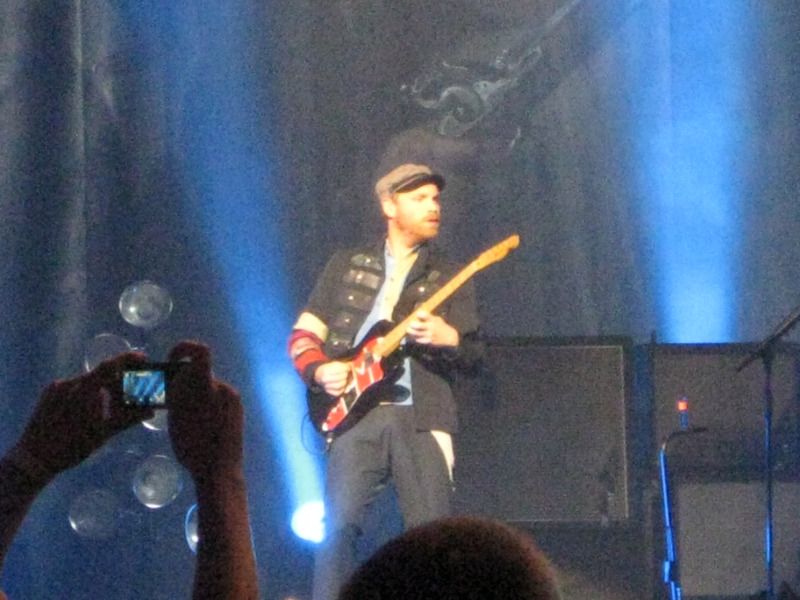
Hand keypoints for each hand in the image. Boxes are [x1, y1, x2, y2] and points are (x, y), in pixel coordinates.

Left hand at [14, 352, 151, 475]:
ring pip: (87, 383)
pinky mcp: (48, 393)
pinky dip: (85, 395)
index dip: (128, 359)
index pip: (110, 365)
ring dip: (100, 390)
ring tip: (106, 408)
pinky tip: (86, 411)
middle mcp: (70, 382)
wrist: (34, 458)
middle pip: (100, 375)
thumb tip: (151, 411)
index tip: (143, 359)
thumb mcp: (104, 434)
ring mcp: (57, 387)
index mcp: (85, 390)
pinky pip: (73, 388)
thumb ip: (128, 418)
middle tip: (128, 392)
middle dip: (117, 381)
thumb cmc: (72, 446)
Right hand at [166, 341, 243, 481]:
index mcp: (206, 386)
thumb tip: (179, 377)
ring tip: (185, 418)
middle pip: (199, 373)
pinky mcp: (237, 409)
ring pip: (207, 387)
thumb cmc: (192, 446)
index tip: (173, 359)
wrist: (219, 469)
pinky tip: (198, 424)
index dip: (184, 348)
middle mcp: (223, 387)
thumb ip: (178, 392)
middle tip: (171, 399)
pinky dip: (205, 405)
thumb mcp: (176, 416)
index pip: (200, 351)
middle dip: (184, 381)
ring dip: (195, 395)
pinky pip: (217, 399)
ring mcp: (232, 398)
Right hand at [314, 361, 350, 396]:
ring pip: (340, 385)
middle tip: (347, 373)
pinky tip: (342, 385)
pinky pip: (338, 392)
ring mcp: (326, 386)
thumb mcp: (333, 364)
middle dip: (346, 375)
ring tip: (345, 379)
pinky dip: (342, 389)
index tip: (348, 367)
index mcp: (326, 370)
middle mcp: (325, 379)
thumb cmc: (328, 369)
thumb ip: (342, 365)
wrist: (319, 375)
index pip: (340, 369)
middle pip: (341, 377)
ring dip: (345, 382)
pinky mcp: (328, 391)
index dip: (346, 368)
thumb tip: (351, 366)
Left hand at [406, 310, 458, 346]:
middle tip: (410, 323)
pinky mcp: (429, 341)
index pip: (426, 316)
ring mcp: (430, 335)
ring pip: (417, 333)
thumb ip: (428, 317)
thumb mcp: (437, 319)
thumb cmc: (441, 326)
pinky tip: (413, 336)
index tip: (417, 314)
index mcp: (433, 320)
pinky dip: (415, 338)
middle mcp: (431, 327)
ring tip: (408, 330)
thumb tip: (417, 313)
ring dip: (412, 331)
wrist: (449, 337)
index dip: (421, 314)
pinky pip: (419, 340)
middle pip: (419, 325)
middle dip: (413, 324)